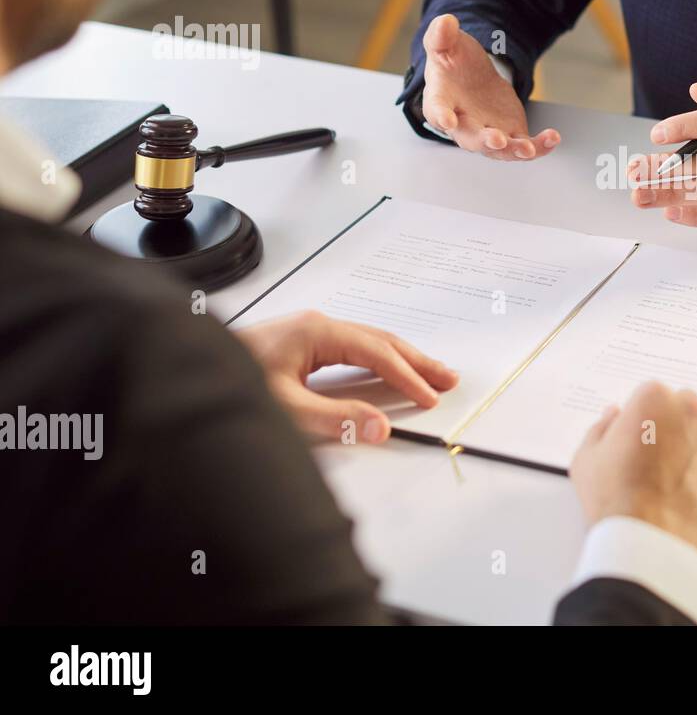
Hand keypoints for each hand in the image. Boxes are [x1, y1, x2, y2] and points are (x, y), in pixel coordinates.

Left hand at [236, 311, 458, 443]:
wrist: (191, 367)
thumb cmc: (232, 383)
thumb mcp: (286, 408)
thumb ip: (336, 419)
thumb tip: (381, 427)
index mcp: (317, 332)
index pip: (376, 354)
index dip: (407, 377)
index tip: (430, 397)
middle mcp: (319, 324)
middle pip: (381, 340)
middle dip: (417, 360)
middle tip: (450, 378)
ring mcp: (312, 330)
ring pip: (370, 341)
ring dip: (402, 358)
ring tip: (432, 374)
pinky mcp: (304, 341)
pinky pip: (355, 346)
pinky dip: (381, 358)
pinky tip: (390, 369)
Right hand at [420, 13, 560, 160]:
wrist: (470, 76)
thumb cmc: (453, 64)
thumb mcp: (446, 45)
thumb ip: (442, 36)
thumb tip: (445, 22)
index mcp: (441, 102)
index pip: (437, 111)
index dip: (442, 116)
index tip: (447, 120)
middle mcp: (463, 124)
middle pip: (471, 139)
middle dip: (484, 141)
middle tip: (497, 140)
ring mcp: (488, 132)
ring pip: (500, 150)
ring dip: (514, 151)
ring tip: (529, 148)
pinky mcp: (511, 133)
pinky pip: (525, 146)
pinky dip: (539, 146)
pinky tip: (553, 137)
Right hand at [569, 381, 696, 555]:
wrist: (653, 542)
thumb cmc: (618, 501)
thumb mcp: (586, 459)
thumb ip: (601, 427)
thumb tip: (612, 416)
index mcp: (653, 399)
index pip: (648, 395)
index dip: (638, 419)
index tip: (632, 439)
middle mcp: (689, 410)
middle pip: (680, 406)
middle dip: (668, 424)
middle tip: (651, 457)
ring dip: (691, 441)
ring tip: (670, 475)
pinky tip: (690, 484)